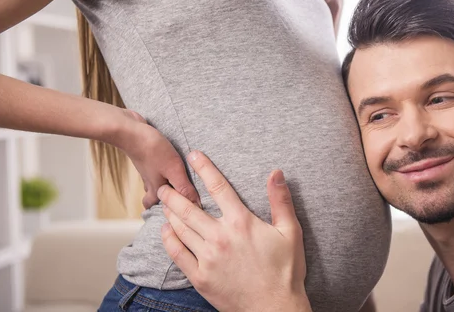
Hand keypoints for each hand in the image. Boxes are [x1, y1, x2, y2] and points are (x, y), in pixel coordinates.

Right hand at [115, 109, 199, 208]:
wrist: (130, 131)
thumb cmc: (153, 151)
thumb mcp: (174, 170)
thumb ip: (184, 188)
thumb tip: (196, 205)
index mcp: (156, 192)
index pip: (166, 210)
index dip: (179, 211)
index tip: (193, 209)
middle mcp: (150, 185)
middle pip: (156, 201)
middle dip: (166, 202)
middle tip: (181, 201)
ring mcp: (147, 172)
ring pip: (155, 186)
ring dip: (165, 186)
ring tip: (179, 183)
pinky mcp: (147, 160)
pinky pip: (155, 171)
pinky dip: (162, 172)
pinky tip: (171, 165)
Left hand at [158, 150, 310, 311]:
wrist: (275, 309)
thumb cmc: (286, 271)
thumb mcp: (290, 232)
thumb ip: (281, 200)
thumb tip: (276, 172)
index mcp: (241, 222)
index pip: (218, 187)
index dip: (204, 168)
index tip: (193, 156)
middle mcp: (220, 236)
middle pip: (189, 207)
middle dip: (174, 193)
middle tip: (165, 185)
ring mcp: (207, 258)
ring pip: (180, 228)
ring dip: (169, 213)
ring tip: (163, 204)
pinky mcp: (200, 277)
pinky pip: (177, 254)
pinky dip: (168, 239)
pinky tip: (165, 231)